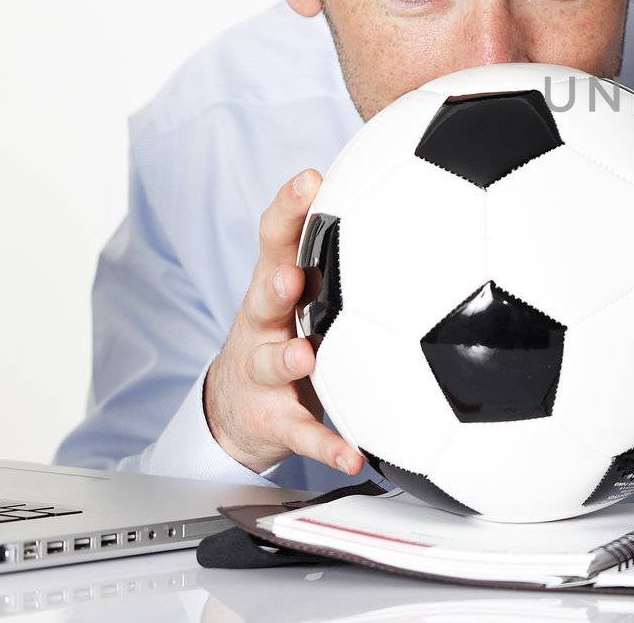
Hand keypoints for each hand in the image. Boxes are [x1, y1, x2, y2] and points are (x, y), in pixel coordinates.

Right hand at [204, 169, 363, 476]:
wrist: (237, 407)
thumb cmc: (283, 330)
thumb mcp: (299, 285)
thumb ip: (336, 243)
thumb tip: (396, 188)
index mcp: (278, 284)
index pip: (276, 240)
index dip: (288, 209)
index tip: (308, 180)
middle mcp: (265, 325)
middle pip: (262, 298)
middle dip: (274, 284)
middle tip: (289, 276)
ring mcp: (264, 372)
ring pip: (271, 363)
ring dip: (285, 358)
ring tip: (301, 357)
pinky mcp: (274, 418)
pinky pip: (303, 433)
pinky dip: (327, 444)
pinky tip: (352, 454)